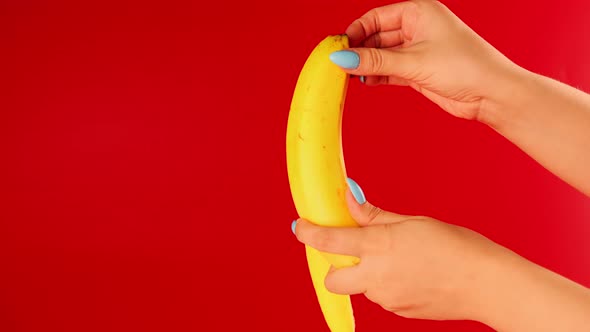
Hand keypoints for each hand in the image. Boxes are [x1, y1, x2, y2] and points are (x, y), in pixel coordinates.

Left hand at [292, 178, 509, 321]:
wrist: (487, 285)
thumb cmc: (457, 247)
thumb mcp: (413, 222)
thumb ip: (375, 215)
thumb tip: (349, 198)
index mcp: (379, 247)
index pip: (330, 242)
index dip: (309, 233)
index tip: (301, 227)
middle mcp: (377, 276)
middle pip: (333, 278)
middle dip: (335, 265)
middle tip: (354, 249)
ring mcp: (387, 298)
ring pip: (360, 285)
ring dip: (366, 272)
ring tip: (399, 257)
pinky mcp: (398, 311)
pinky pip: (381, 295)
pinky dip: (385, 283)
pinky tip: (411, 272)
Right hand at [330, 0, 522, 121]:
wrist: (492, 94)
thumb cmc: (465, 67)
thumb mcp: (413, 62)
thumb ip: (375, 61)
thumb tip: (343, 58)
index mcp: (419, 12)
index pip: (376, 17)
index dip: (356, 32)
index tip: (338, 48)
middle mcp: (418, 28)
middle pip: (377, 36)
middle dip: (360, 51)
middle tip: (340, 65)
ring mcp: (418, 50)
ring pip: (382, 54)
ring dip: (367, 65)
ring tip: (351, 76)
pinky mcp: (419, 70)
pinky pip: (390, 69)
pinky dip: (378, 75)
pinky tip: (366, 81)